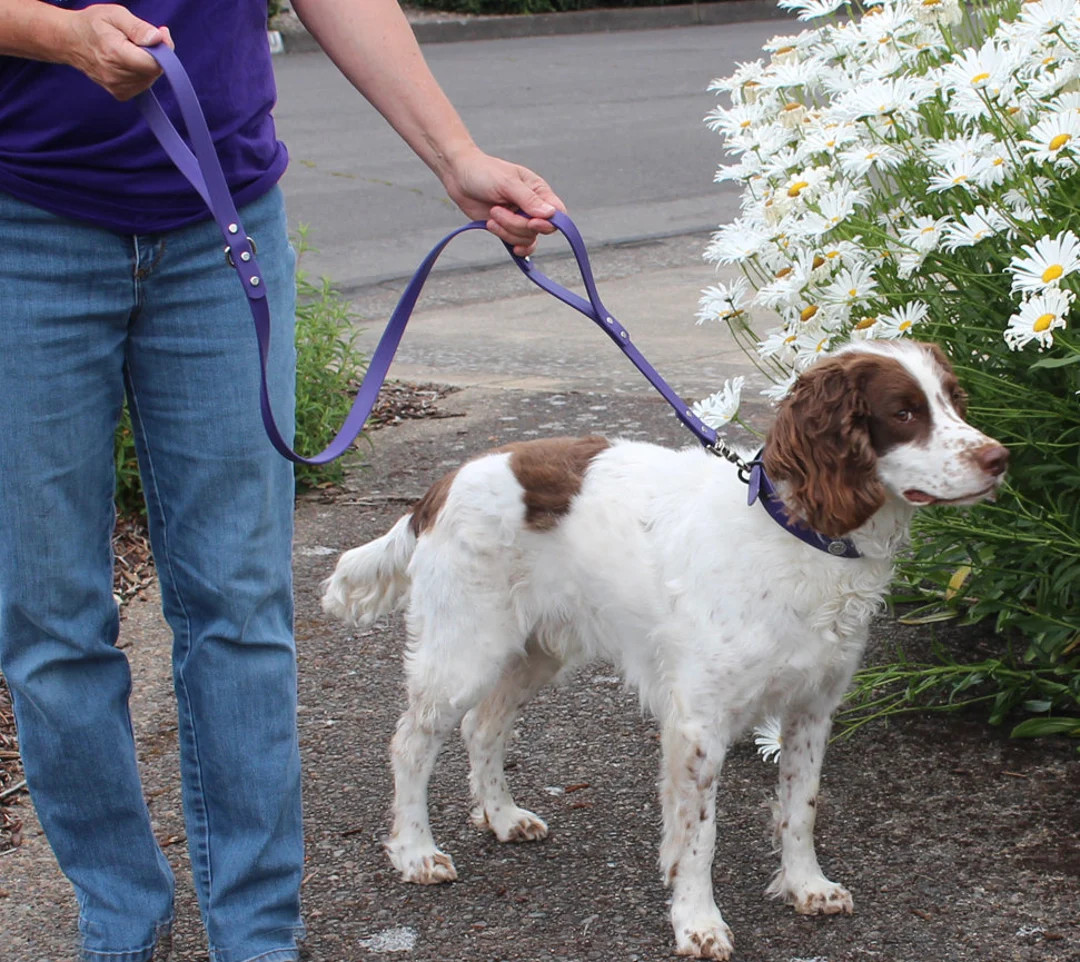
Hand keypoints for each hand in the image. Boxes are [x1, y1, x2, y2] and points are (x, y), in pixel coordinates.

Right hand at [64, 4, 172, 100]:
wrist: (70, 40)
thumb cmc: (92, 24)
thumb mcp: (115, 14)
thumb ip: (138, 27)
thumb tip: (158, 39)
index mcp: (116, 54)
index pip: (154, 63)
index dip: (163, 49)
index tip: (159, 35)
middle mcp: (116, 76)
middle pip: (154, 71)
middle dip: (155, 54)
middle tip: (141, 39)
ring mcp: (117, 88)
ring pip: (150, 78)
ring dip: (147, 64)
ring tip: (131, 49)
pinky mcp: (120, 94)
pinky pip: (142, 85)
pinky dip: (141, 73)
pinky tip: (129, 62)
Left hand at [441, 148, 565, 256]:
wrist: (459, 176)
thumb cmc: (484, 172)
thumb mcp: (507, 183)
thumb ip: (529, 200)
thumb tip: (550, 214)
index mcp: (539, 191)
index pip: (558, 213)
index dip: (548, 223)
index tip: (531, 222)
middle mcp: (533, 207)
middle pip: (539, 230)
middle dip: (517, 225)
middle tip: (496, 210)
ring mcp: (520, 219)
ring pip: (526, 238)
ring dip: (506, 231)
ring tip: (491, 215)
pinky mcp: (506, 228)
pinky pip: (516, 243)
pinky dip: (508, 241)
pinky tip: (498, 233)